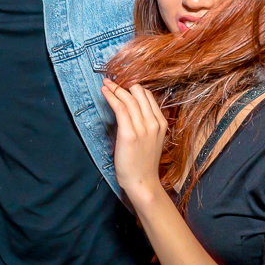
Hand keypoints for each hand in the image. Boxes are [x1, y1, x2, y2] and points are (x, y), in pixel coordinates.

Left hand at [102, 79, 166, 203]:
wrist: (142, 182)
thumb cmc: (143, 163)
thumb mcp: (152, 140)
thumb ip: (146, 124)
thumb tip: (133, 110)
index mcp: (161, 123)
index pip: (148, 97)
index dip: (134, 88)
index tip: (123, 85)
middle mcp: (153, 122)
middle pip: (139, 93)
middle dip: (123, 85)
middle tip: (111, 82)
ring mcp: (142, 127)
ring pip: (128, 99)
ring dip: (114, 88)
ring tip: (105, 83)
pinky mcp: (129, 133)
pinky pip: (120, 108)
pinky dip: (111, 96)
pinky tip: (104, 91)